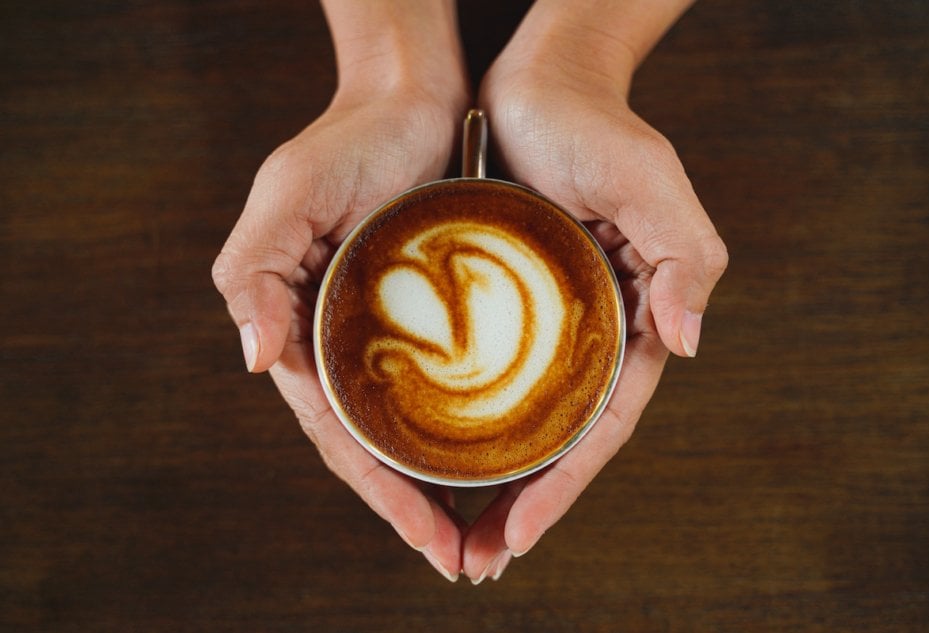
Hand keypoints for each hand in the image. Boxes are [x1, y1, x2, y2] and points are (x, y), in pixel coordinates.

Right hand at [213, 1, 472, 581]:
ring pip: (419, 431)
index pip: (343, 437)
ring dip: (449, 486)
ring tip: (491, 535)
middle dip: (419, 512)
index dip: (383, 496)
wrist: (411, 99)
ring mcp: (392, 339)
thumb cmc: (348, 142)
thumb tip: (250, 357)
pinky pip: (454, 386)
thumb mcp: (289, 195)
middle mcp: (348, 349)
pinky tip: (507, 456)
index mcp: (305, 337)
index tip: (431, 543)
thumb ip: (254, 270)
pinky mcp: (434, 320)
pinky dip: (473, 427)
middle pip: (382, 450)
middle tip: (470, 563)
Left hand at [462, 2, 727, 581]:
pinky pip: (485, 379)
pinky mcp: (505, 310)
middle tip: (473, 566)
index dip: (562, 490)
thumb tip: (689, 342)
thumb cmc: (597, 130)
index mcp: (632, 326)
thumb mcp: (651, 182)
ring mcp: (547, 329)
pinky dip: (465, 425)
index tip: (515, 537)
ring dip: (489, 485)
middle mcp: (590, 339)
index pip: (600, 429)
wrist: (539, 86)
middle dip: (521, 510)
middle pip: (557, 444)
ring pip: (519, 424)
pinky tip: (431, 456)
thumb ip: (687, 259)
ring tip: (448, 536)